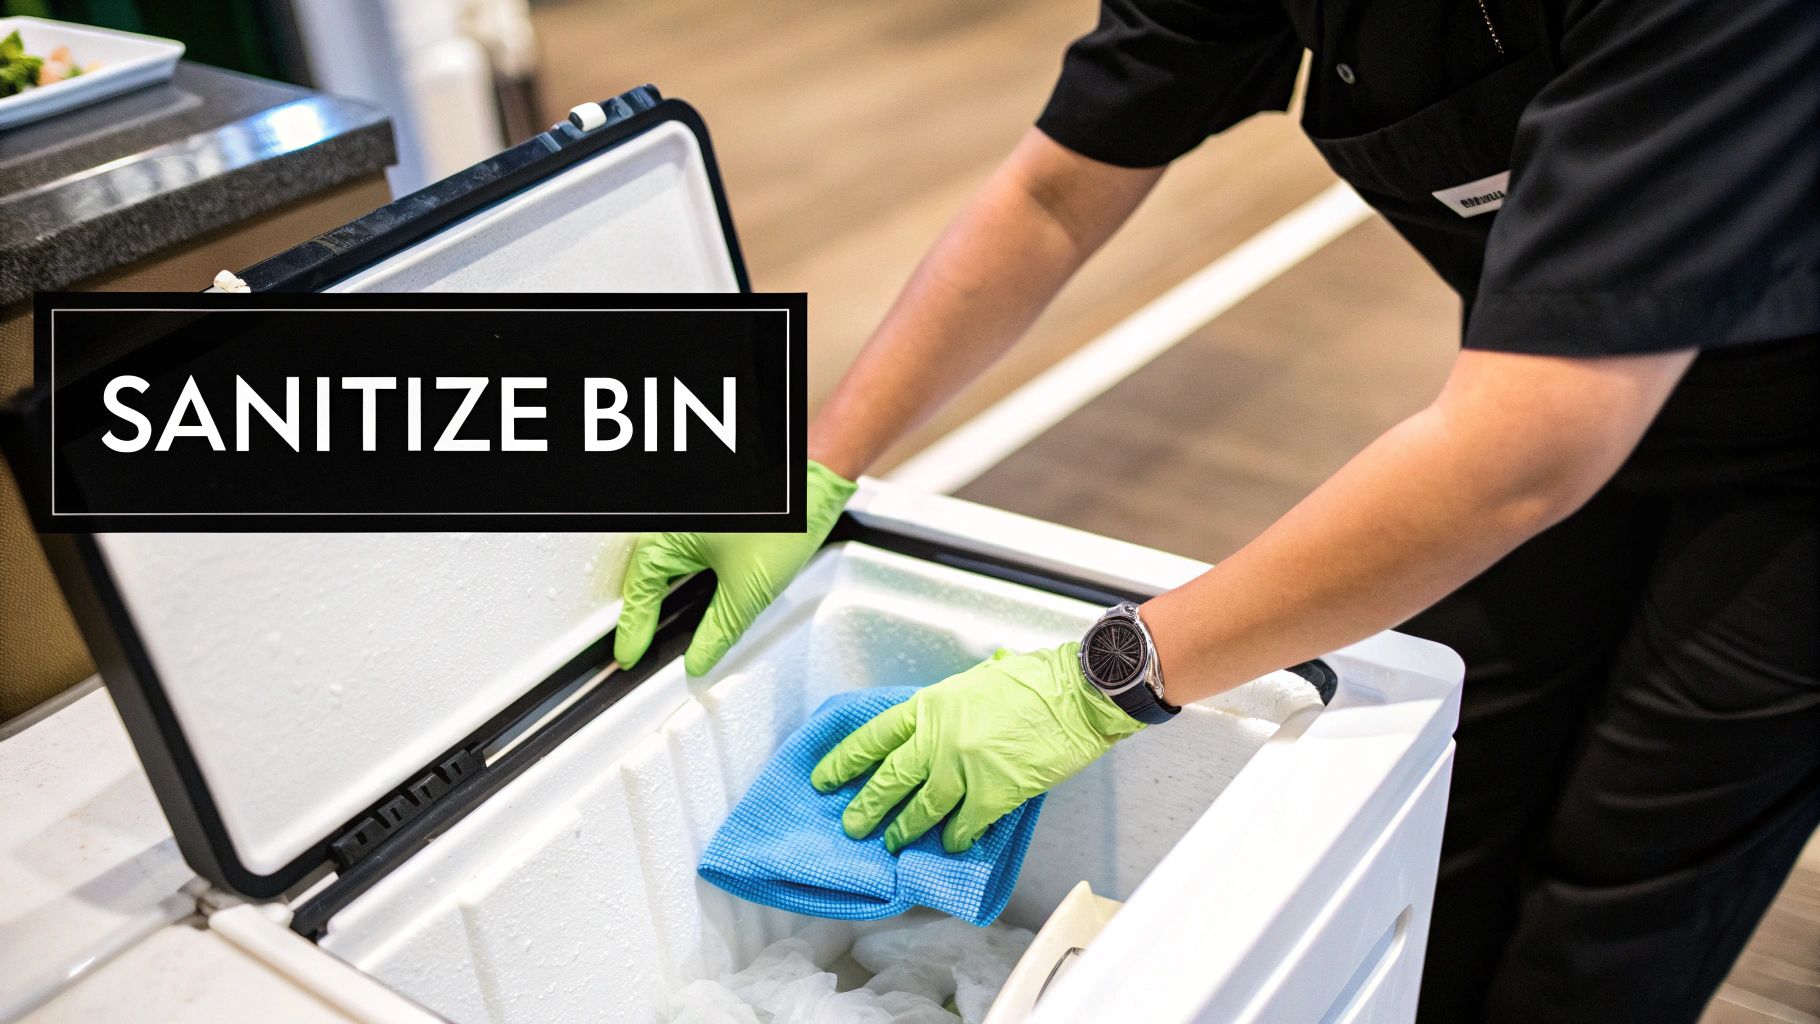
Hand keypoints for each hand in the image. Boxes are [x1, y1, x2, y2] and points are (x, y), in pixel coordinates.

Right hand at [614, 461, 856, 675]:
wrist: (814, 482)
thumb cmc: (784, 516)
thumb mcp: (748, 589)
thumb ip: (719, 629)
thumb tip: (699, 658)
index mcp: (670, 535)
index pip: (640, 592)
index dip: (634, 630)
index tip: (630, 656)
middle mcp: (674, 522)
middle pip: (646, 575)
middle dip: (643, 612)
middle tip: (637, 645)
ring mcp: (693, 518)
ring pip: (665, 562)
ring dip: (661, 594)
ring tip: (655, 625)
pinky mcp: (713, 518)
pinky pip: (685, 550)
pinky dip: (683, 577)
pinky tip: (692, 593)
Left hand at [810, 644, 1144, 853]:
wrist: (1074, 694)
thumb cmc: (1035, 682)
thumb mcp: (977, 682)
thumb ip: (950, 708)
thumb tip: (939, 726)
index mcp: (931, 706)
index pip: (873, 737)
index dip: (845, 761)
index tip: (825, 778)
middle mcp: (938, 738)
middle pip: (888, 780)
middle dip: (866, 807)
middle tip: (852, 825)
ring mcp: (962, 768)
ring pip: (920, 809)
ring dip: (903, 830)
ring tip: (892, 843)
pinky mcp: (992, 793)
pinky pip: (964, 826)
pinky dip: (956, 839)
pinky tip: (952, 846)